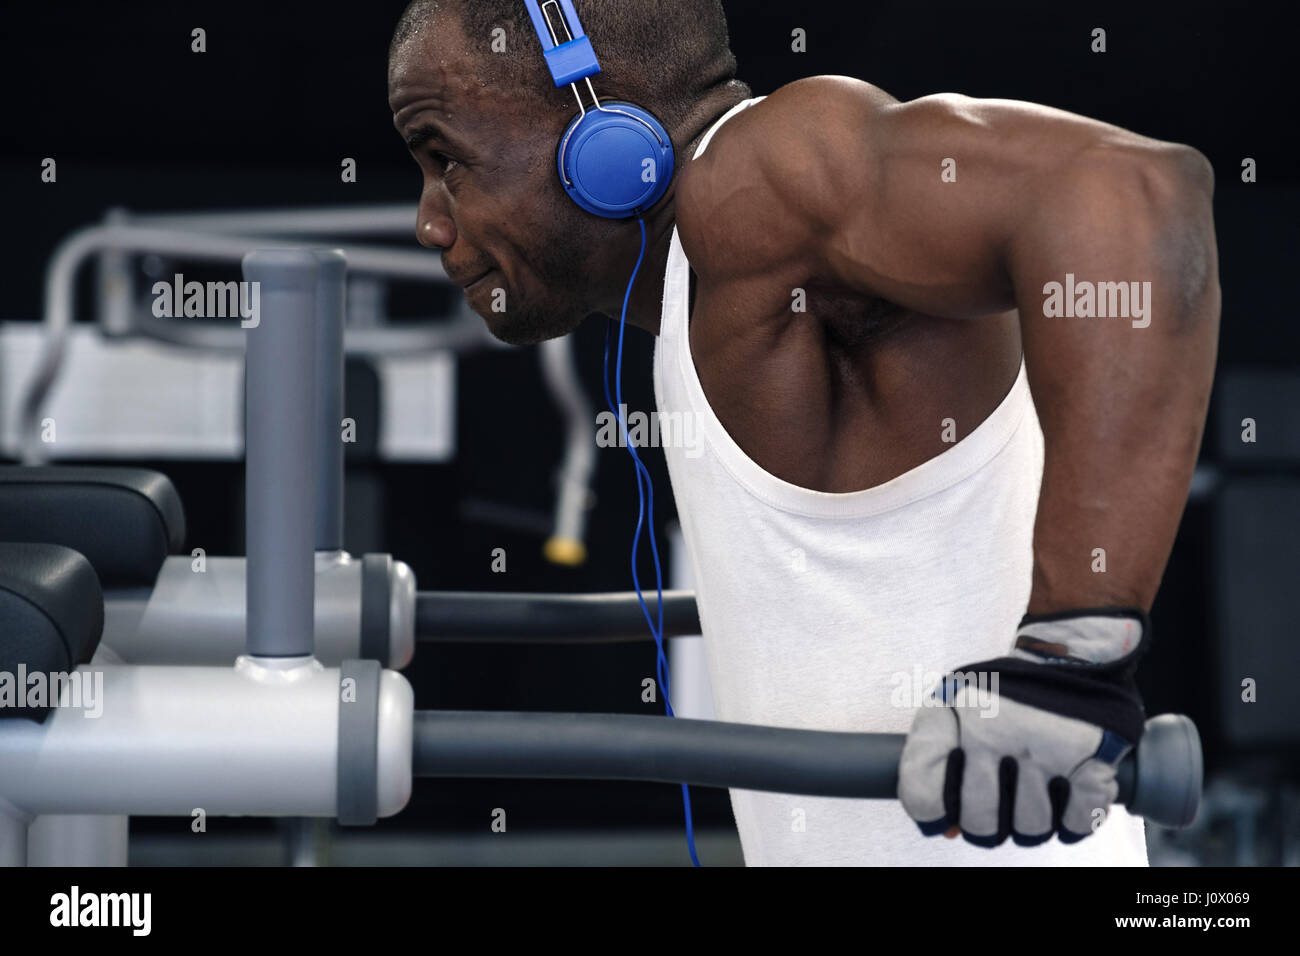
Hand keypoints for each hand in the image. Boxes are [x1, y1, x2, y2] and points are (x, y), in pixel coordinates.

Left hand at [898, 608, 1148, 846]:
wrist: (1068, 654)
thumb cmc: (1003, 690)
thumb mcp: (950, 703)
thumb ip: (934, 759)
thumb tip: (944, 829)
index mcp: (960, 722)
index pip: (925, 795)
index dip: (933, 812)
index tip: (945, 812)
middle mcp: (999, 737)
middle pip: (980, 824)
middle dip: (984, 823)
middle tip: (995, 805)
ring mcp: (1048, 751)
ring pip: (1030, 828)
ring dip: (1029, 821)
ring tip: (1031, 793)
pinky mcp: (1093, 762)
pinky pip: (1076, 821)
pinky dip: (1071, 821)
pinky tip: (1063, 798)